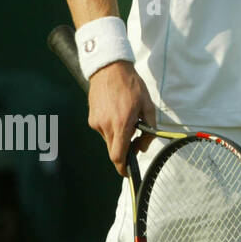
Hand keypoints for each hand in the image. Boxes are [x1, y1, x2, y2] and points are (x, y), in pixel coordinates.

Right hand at [87, 60, 156, 175]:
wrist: (109, 69)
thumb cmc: (132, 86)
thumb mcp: (148, 105)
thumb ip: (149, 128)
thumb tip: (144, 146)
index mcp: (121, 123)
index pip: (118, 155)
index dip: (123, 167)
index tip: (128, 171)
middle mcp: (106, 126)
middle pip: (113, 150)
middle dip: (125, 151)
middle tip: (136, 142)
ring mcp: (96, 123)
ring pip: (109, 140)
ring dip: (119, 137)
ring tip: (127, 119)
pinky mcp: (91, 119)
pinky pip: (103, 131)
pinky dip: (112, 129)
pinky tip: (117, 114)